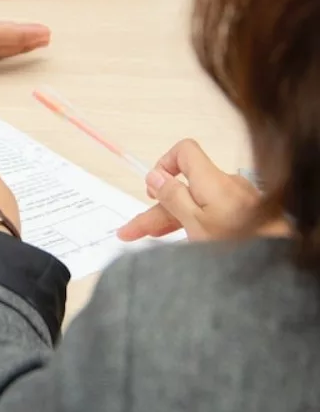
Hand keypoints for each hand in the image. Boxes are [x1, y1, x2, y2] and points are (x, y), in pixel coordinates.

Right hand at [117, 139, 259, 240]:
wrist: (282, 262)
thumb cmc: (241, 245)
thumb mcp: (195, 223)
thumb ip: (173, 197)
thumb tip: (154, 175)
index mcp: (211, 180)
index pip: (184, 151)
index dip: (164, 164)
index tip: (152, 189)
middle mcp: (224, 185)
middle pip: (183, 187)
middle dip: (156, 208)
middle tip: (132, 231)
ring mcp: (236, 201)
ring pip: (196, 204)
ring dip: (171, 219)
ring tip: (150, 238)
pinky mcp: (245, 216)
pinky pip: (211, 213)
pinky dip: (193, 223)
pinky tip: (182, 239)